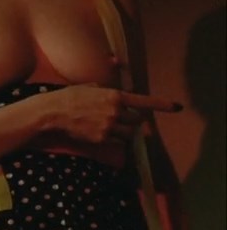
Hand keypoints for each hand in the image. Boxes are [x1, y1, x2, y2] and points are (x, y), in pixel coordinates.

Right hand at [42, 84, 180, 144]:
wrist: (51, 113)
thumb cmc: (67, 97)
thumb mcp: (88, 87)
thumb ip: (104, 91)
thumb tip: (108, 93)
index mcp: (114, 96)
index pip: (144, 101)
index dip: (162, 104)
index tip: (177, 107)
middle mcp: (115, 111)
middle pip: (137, 120)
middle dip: (132, 120)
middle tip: (120, 118)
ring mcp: (109, 126)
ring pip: (130, 133)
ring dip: (125, 131)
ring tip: (110, 127)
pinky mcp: (101, 139)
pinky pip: (117, 141)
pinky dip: (113, 139)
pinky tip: (99, 133)